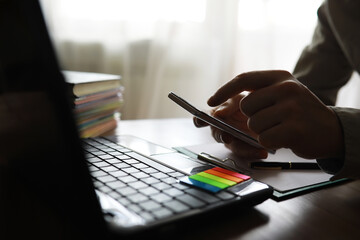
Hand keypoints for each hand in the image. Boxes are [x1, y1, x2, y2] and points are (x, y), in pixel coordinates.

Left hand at [207, 70, 343, 158]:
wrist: (331, 130)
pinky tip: (285, 138)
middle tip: (270, 121)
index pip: (243, 79)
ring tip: (281, 128)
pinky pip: (264, 139)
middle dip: (252, 118)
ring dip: (262, 132)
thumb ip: (258, 95)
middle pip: (245, 106)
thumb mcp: (283, 94)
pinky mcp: (294, 128)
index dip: (224, 90)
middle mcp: (286, 88)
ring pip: (254, 125)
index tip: (210, 101)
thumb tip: (219, 107)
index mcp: (280, 77)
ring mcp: (292, 108)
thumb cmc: (300, 114)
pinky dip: (270, 142)